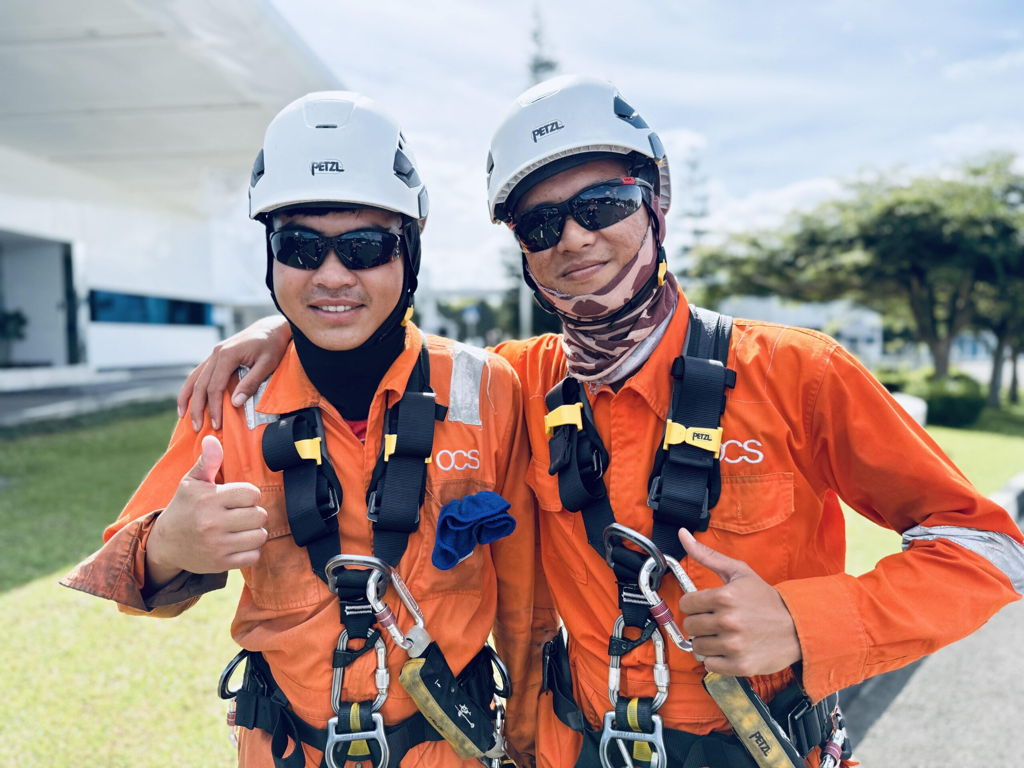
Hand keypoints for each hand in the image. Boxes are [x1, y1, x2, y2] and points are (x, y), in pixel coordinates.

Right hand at [146, 436, 267, 587]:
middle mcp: (212, 522)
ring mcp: (217, 545)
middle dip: (254, 513)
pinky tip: (239, 543)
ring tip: (242, 528)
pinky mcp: (220, 563)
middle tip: (242, 514)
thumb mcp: (192, 483)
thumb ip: (207, 461)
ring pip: (260, 536)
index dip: (250, 495)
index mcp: (208, 499)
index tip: (240, 498)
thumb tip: (213, 440)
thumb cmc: (184, 507)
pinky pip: (253, 556)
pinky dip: (251, 550)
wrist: (165, 543)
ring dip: (255, 532)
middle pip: (259, 515)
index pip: (252, 494)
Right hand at [177, 315, 291, 430]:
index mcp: (227, 354)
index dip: (214, 407)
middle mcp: (216, 353)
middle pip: (200, 385)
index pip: (215, 387)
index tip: (216, 424)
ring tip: (184, 416)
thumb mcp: (267, 364)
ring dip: (187, 398)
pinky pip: (199, 373)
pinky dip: (191, 387)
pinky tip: (188, 399)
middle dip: (197, 408)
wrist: (271, 328)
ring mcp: (214, 353)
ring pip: (194, 378)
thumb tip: (235, 402)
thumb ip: (251, 383)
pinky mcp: (216, 355)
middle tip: (196, 427)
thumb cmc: (272, 345)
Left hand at [677, 529, 800, 676]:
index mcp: (725, 597)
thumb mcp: (739, 572)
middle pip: (690, 625)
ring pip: (697, 646)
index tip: (705, 606)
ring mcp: (733, 645)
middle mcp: (727, 621)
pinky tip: (729, 649)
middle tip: (716, 621)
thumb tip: (682, 535)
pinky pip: (710, 665)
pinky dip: (716, 659)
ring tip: (724, 635)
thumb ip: (707, 555)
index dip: (694, 604)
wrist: (797, 627)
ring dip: (707, 641)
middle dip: (700, 622)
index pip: (686, 603)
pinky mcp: (740, 665)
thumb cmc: (766, 600)